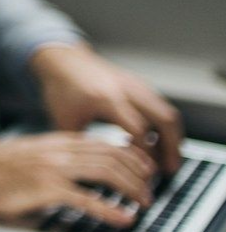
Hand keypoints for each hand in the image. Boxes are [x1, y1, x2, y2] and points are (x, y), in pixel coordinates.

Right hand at [0, 132, 156, 224]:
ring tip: (144, 202)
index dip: (129, 154)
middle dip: (138, 171)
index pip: (102, 142)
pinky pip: (87, 199)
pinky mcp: (45, 189)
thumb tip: (75, 174)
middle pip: (111, 155)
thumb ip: (52, 160)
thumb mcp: (26, 157)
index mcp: (52, 141)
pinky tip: (123, 219)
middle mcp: (56, 151)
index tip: (143, 167)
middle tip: (151, 187)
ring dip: (131, 188)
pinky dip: (110, 210)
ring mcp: (52, 169)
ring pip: (105, 173)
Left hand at [32, 42, 182, 173]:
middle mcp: (126, 89)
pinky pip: (160, 106)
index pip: (139, 129)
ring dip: (172, 137)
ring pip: (167, 112)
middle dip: (172, 147)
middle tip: (170, 170)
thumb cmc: (60, 88)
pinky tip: (155, 142)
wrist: (61, 58)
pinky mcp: (138, 84)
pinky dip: (163, 125)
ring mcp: (135, 84)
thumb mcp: (64, 120)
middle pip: (165, 119)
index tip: (146, 173)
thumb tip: (90, 172)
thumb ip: (81, 145)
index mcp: (106, 99)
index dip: (146, 153)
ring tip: (166, 160)